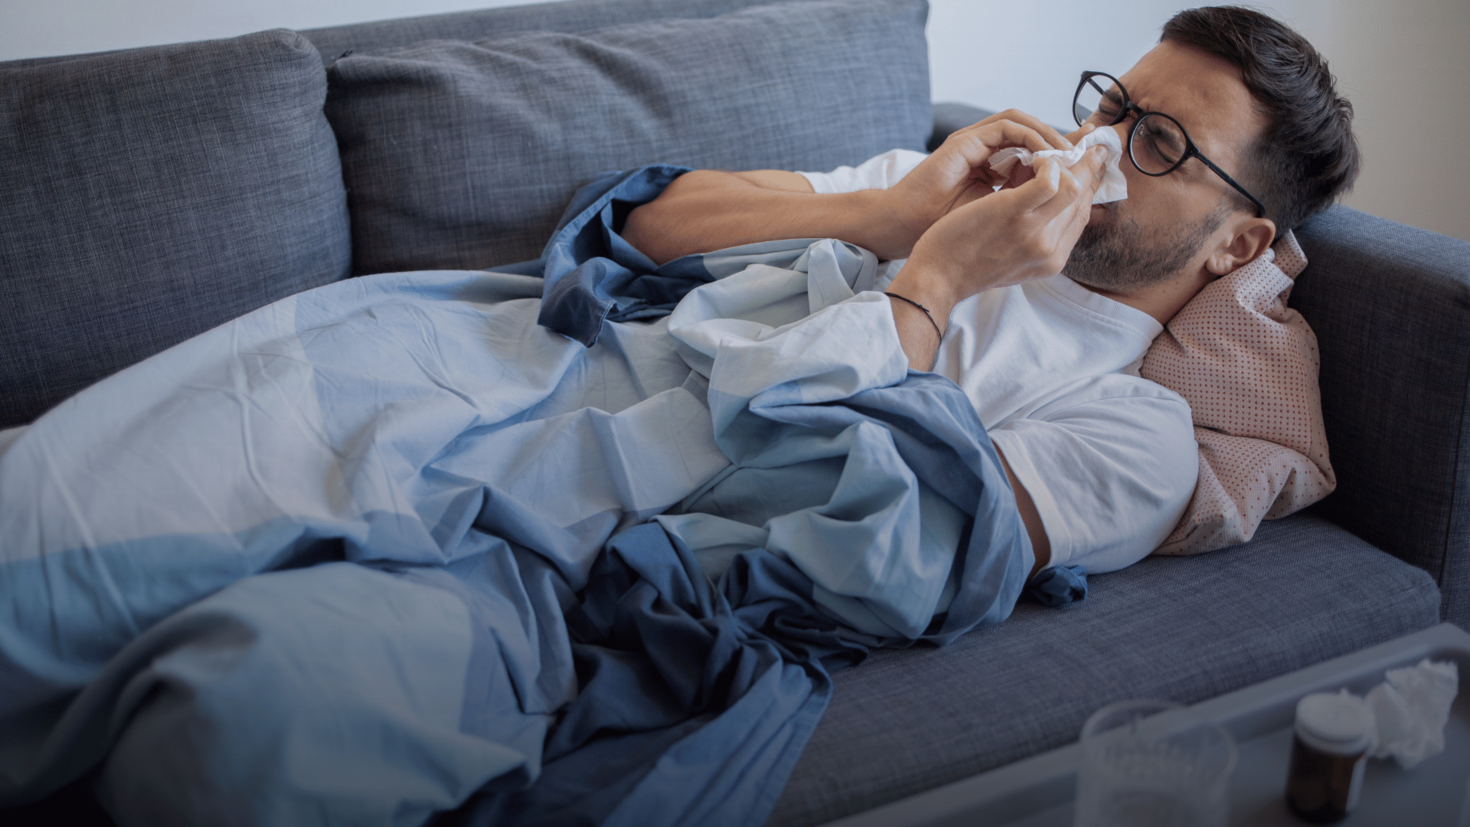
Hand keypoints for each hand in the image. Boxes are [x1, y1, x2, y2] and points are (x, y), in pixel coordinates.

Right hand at [867, 110, 1075, 258]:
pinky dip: (1030, 135)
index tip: (1095, 164)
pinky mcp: (965, 141)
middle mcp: (988, 155)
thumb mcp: (1000, 224)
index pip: (1041, 157)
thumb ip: (1030, 210)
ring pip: (1025, 124)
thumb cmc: (948, 237)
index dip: (1069, 158)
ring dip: (1051, 136)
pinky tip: (1046, 153)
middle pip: (1038, 135)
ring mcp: (975, 145)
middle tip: (1095, 149)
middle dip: (1067, 142)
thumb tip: (1066, 205)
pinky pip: (1007, 126)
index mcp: (996, 175)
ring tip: (1071, 152)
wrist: (907, 232)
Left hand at [887, 144, 1110, 316]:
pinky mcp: (1014, 213)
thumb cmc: (967, 262)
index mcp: (1052, 259)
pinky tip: (1033, 156)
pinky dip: (1046, 161)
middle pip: (1082, 198)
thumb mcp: (1011, 256)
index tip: (1091, 162)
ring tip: (1053, 149)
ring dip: (1067, 161)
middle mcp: (1049, 249)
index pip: (1082, 214)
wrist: (938, 279)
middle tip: (1091, 142)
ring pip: (1073, 185)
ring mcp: (1034, 232)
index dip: (1089, 184)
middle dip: (1089, 166)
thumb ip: (1034, 236)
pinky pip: (1049, 178)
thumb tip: (1047, 205)